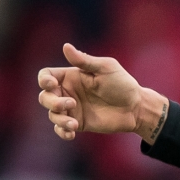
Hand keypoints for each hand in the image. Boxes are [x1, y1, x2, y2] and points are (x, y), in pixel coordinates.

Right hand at [37, 43, 167, 142]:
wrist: (136, 108)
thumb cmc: (123, 84)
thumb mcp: (106, 68)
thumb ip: (85, 60)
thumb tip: (65, 46)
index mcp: (71, 76)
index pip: (46, 76)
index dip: (43, 80)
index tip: (52, 84)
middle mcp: (68, 92)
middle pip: (45, 97)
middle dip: (52, 102)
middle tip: (71, 103)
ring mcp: (73, 109)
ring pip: (52, 114)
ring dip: (59, 119)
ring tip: (73, 124)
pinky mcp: (79, 123)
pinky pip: (61, 129)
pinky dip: (62, 131)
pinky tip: (71, 133)